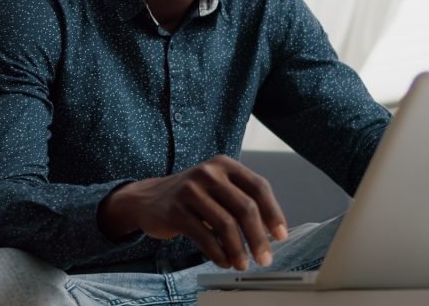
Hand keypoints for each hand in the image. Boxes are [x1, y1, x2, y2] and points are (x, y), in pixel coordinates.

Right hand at [98, 155, 288, 269]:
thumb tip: (271, 231)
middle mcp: (209, 172)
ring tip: (242, 264)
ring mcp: (191, 190)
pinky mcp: (176, 210)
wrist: (147, 199)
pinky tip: (224, 261)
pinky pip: (204, 236)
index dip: (273, 212)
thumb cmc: (191, 196)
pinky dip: (218, 253)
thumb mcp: (217, 187)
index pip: (258, 187)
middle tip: (265, 258)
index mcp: (225, 164)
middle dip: (258, 237)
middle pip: (245, 207)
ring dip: (238, 249)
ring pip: (225, 224)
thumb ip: (241, 200)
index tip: (281, 235)